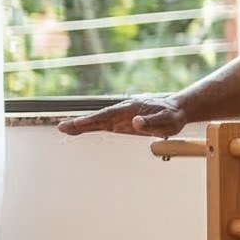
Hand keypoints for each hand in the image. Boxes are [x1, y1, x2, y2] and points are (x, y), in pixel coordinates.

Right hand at [57, 96, 187, 137]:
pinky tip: (76, 130)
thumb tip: (135, 123)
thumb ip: (152, 122)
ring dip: (81, 125)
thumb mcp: (167, 119)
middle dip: (81, 123)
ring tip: (63, 129)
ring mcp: (120, 118)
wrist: (176, 110)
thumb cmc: (172, 115)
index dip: (94, 119)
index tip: (80, 123)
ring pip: (97, 122)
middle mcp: (122, 111)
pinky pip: (102, 126)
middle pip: (99, 118)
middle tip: (63, 127)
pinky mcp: (120, 124)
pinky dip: (89, 128)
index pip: (109, 115)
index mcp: (131, 108)